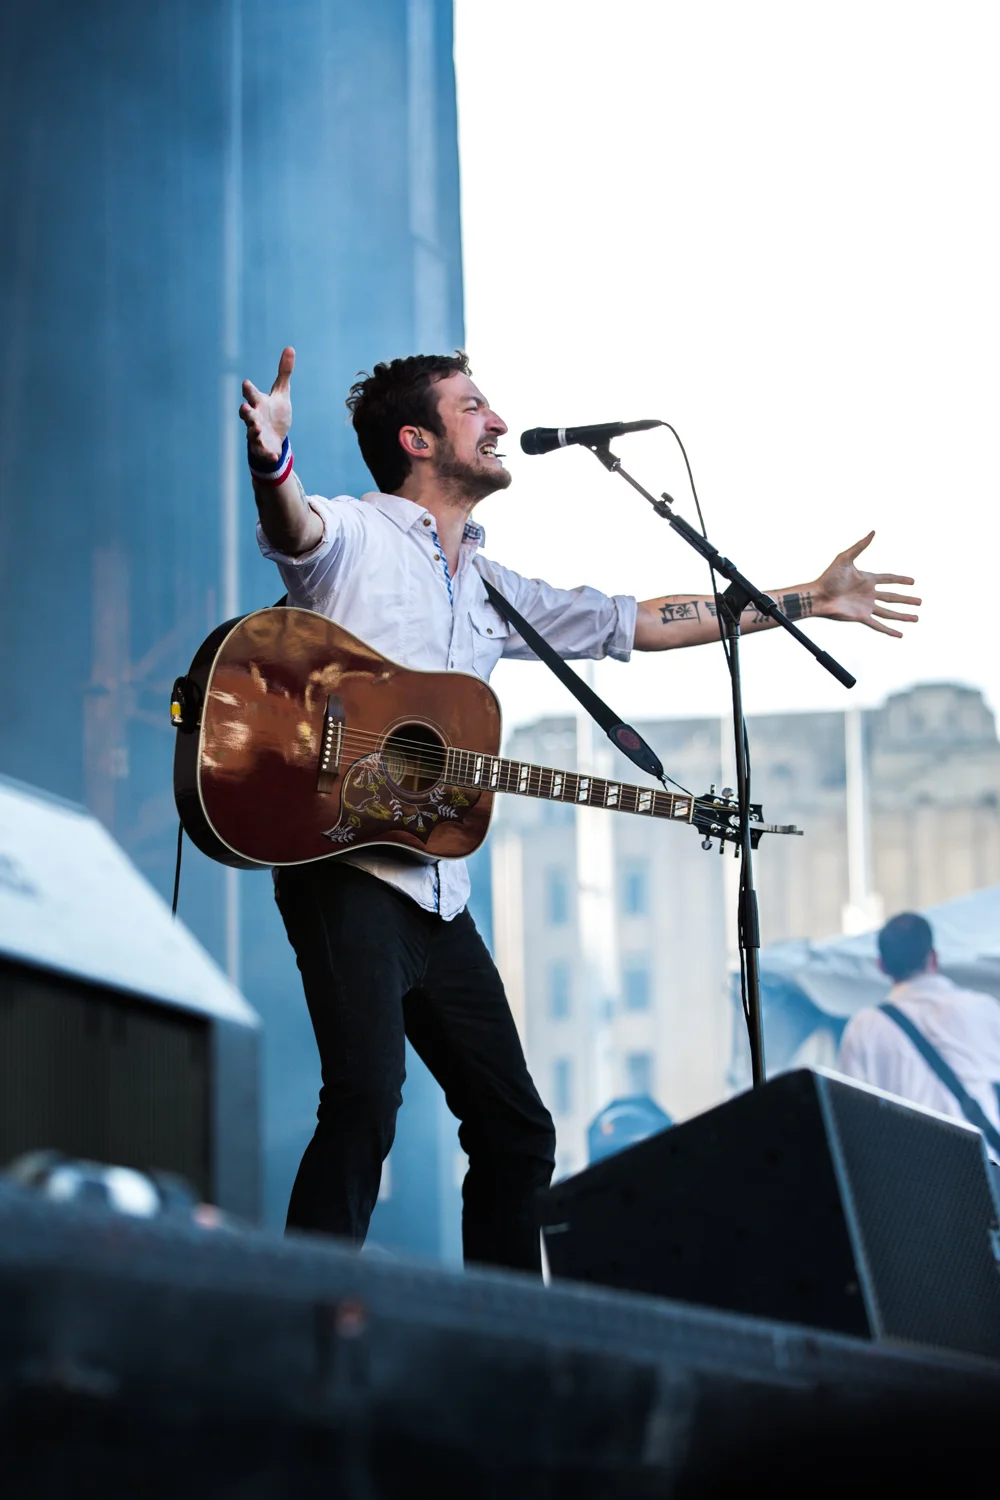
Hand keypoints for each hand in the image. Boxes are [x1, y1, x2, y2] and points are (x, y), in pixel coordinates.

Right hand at [239, 346, 293, 462]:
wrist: (275, 438)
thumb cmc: (275, 413)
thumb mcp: (281, 393)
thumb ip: (284, 373)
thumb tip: (290, 348)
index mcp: (259, 403)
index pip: (251, 394)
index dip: (249, 389)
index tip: (246, 383)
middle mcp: (255, 417)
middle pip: (247, 414)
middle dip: (246, 411)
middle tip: (244, 408)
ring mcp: (257, 433)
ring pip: (252, 432)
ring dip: (253, 430)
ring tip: (256, 428)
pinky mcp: (263, 448)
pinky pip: (263, 452)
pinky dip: (267, 454)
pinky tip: (273, 456)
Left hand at [813, 532, 919, 636]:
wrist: (818, 596)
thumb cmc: (828, 577)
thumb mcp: (845, 558)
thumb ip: (860, 546)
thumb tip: (873, 531)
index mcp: (867, 579)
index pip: (889, 579)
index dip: (901, 580)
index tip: (913, 581)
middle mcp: (869, 594)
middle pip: (893, 597)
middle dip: (907, 600)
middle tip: (920, 602)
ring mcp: (866, 606)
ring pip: (890, 612)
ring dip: (903, 616)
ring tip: (916, 618)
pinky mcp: (861, 617)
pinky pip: (878, 625)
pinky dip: (889, 630)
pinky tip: (900, 635)